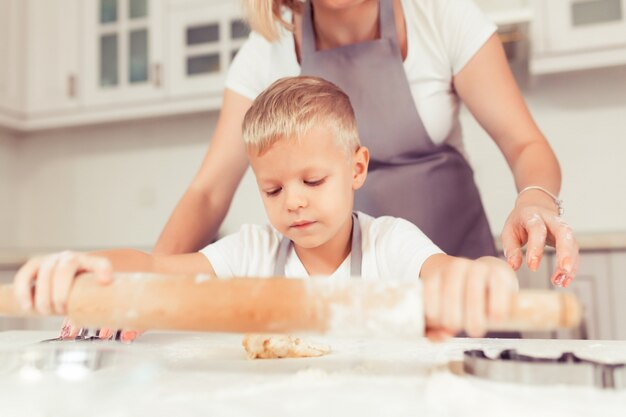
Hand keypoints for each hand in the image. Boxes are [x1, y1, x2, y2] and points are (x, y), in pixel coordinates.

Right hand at [14, 251, 140, 342]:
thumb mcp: (99, 296)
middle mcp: (73, 258)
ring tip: (44, 311)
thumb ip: (110, 311)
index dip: (103, 269)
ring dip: (43, 292)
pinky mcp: (36, 266)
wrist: (74, 277)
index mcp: (92, 263)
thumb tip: (127, 336)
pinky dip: (24, 289)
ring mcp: (54, 260)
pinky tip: (27, 306)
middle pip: (66, 267)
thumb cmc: (88, 288)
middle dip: (61, 289)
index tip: (106, 281)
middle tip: (61, 309)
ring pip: (46, 270)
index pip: (101, 262)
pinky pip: (26, 274)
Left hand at [422, 255, 518, 339]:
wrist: (487, 277)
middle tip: (457, 330)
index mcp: (439, 274)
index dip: (433, 311)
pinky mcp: (498, 273)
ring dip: (474, 317)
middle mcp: (457, 268)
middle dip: (452, 317)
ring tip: (475, 331)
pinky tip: (495, 320)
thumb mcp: (445, 310)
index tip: (439, 325)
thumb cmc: (462, 298)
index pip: (430, 288)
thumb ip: (436, 328)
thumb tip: (442, 337)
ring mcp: (478, 269)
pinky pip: (497, 289)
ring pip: (473, 294)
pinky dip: (496, 307)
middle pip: (451, 294)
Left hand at [501, 190, 578, 287]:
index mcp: (533, 215)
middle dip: (565, 253)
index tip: (532, 267)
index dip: (536, 248)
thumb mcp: (509, 230)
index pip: (537, 229)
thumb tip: (513, 266)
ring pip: (572, 244)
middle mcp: (552, 220)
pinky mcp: (570, 238)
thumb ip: (511, 248)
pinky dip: (572, 267)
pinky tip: (566, 280)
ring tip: (562, 281)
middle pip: (564, 234)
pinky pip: (574, 252)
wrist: (536, 206)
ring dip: (570, 263)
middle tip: (563, 271)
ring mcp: (564, 228)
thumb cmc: (521, 221)